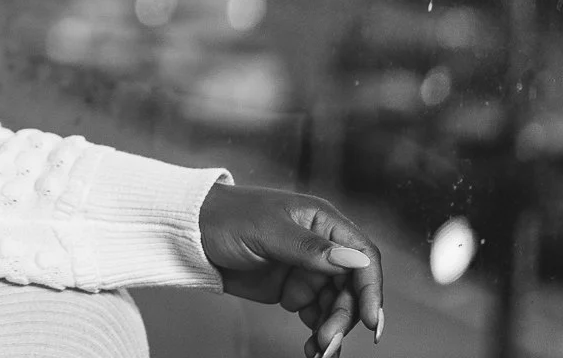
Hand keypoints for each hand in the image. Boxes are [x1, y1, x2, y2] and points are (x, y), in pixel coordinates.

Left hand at [197, 182, 383, 356]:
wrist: (191, 232)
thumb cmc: (227, 217)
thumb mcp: (267, 230)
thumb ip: (309, 248)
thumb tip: (351, 260)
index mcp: (322, 222)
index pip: (362, 257)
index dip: (371, 289)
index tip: (372, 320)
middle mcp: (321, 247)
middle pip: (351, 288)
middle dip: (344, 317)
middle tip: (329, 341)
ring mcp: (308, 270)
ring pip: (336, 306)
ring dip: (332, 330)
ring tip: (319, 351)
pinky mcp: (293, 290)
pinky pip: (316, 315)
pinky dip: (318, 333)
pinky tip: (313, 350)